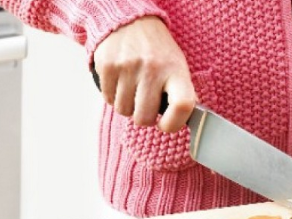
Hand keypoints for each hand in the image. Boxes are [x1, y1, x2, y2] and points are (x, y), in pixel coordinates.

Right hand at [93, 16, 195, 132]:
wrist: (132, 21)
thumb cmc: (158, 51)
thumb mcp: (177, 66)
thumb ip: (181, 93)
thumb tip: (183, 120)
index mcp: (175, 70)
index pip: (182, 105)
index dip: (174, 123)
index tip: (166, 124)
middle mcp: (152, 68)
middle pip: (144, 117)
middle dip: (144, 117)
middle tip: (146, 105)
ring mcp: (128, 67)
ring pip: (124, 110)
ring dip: (128, 106)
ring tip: (133, 89)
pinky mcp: (107, 66)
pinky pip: (108, 100)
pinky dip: (114, 97)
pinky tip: (121, 82)